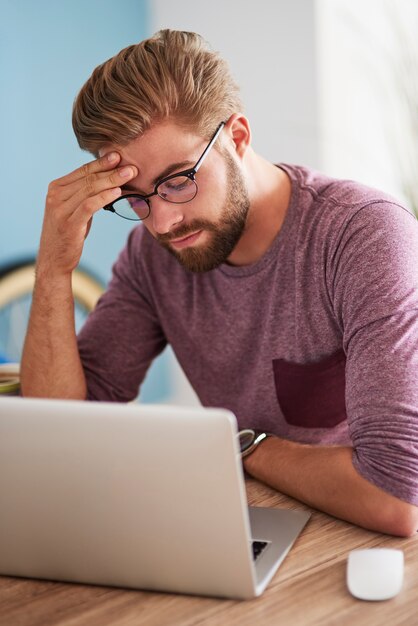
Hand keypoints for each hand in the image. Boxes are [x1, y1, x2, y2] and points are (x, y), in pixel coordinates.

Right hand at [37, 152, 137, 276]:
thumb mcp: (74, 210)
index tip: (119, 155)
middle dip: (111, 170)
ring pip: (89, 189)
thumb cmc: (68, 233)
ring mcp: (60, 209)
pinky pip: (89, 206)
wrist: (54, 260)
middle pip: (88, 178)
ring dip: (112, 181)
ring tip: (129, 175)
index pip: (83, 171)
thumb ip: (85, 195)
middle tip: (131, 165)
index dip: (102, 162)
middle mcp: (55, 196)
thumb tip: (109, 181)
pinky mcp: (68, 224)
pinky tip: (117, 192)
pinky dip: (104, 197)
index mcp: (56, 188)